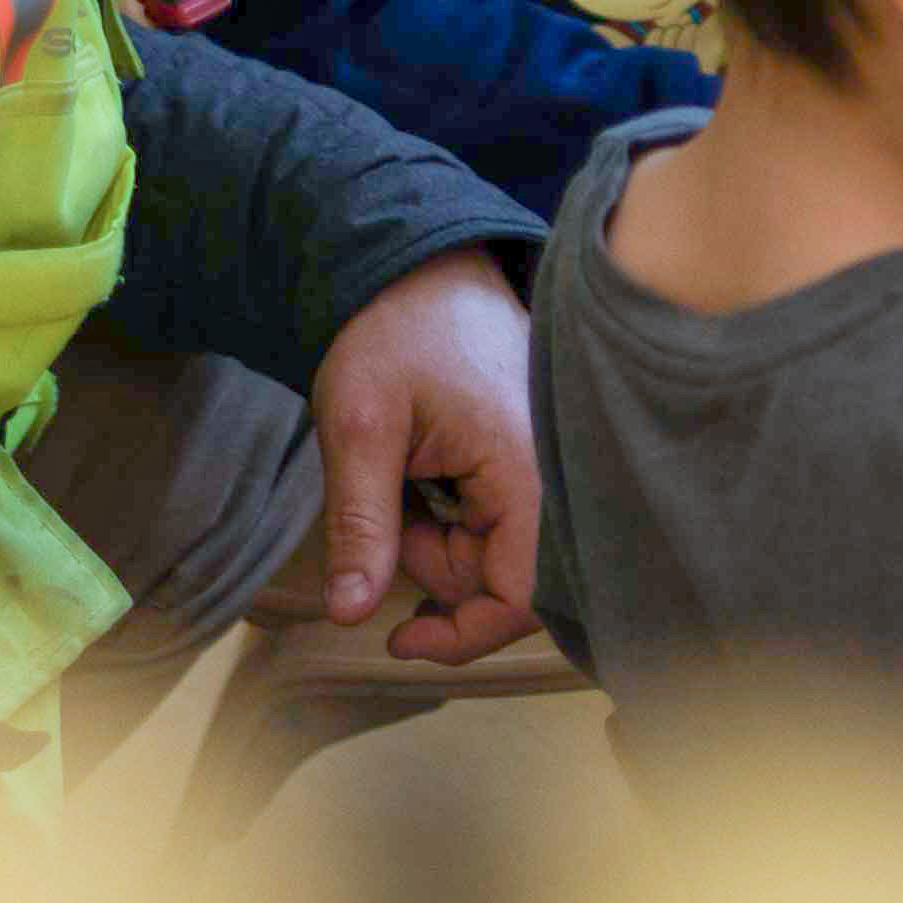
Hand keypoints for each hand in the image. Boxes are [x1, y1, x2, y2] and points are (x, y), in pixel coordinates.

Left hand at [303, 251, 545, 663]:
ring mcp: (546, 467)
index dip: (462, 634)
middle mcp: (554, 475)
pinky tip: (426, 468)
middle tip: (389, 501)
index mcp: (529, 469)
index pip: (521, 596)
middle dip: (434, 564)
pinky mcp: (531, 460)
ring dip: (437, 539)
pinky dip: (449, 515)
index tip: (398, 639)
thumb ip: (361, 525)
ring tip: (404, 471)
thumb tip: (348, 614)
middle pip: (500, 578)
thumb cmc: (392, 331)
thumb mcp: (360, 428)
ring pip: (491, 553)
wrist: (414, 263)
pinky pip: (494, 521)